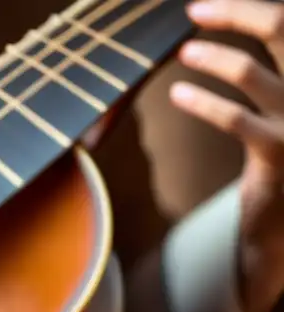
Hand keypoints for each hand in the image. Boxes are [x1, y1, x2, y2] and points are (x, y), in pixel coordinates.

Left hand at [171, 0, 283, 311]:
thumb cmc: (283, 157)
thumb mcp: (282, 107)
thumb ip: (269, 73)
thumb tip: (233, 25)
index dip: (250, 7)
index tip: (210, 4)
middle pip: (281, 27)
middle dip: (236, 12)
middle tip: (194, 11)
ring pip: (250, 70)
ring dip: (211, 56)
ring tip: (185, 52)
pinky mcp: (278, 152)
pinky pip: (233, 118)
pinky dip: (201, 101)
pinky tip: (178, 94)